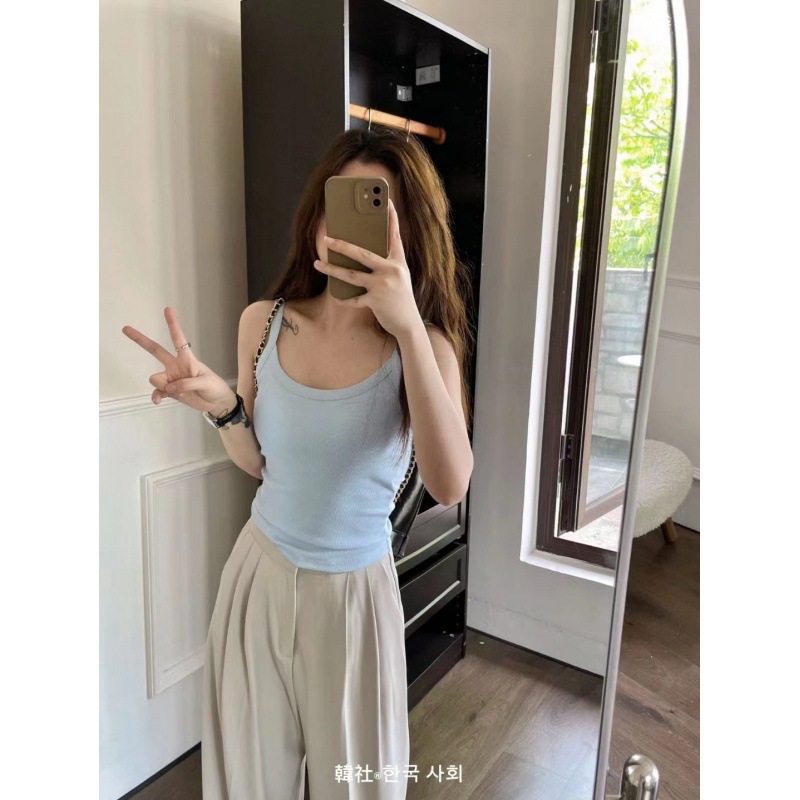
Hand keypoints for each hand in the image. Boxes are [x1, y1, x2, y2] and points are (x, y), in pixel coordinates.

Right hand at [122, 307, 236, 416]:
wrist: (216, 402)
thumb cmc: (214, 387)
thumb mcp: (206, 382)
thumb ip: (188, 384)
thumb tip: (169, 387)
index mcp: (187, 359)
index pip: (178, 339)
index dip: (173, 325)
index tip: (167, 309)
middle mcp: (175, 366)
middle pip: (155, 350)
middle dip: (140, 340)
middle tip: (125, 328)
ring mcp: (171, 378)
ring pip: (155, 378)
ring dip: (162, 386)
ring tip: (178, 392)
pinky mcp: (169, 390)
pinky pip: (157, 392)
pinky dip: (156, 396)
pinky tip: (158, 401)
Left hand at [314, 198, 421, 339]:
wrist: (409, 324)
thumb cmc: (400, 298)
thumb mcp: (397, 277)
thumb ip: (383, 264)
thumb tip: (357, 254)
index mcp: (398, 261)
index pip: (394, 235)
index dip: (391, 217)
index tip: (386, 200)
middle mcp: (392, 270)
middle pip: (362, 253)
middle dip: (342, 245)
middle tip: (326, 239)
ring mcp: (383, 286)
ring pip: (351, 275)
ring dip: (331, 269)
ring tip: (318, 264)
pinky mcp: (376, 301)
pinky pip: (353, 298)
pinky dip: (343, 298)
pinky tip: (335, 295)